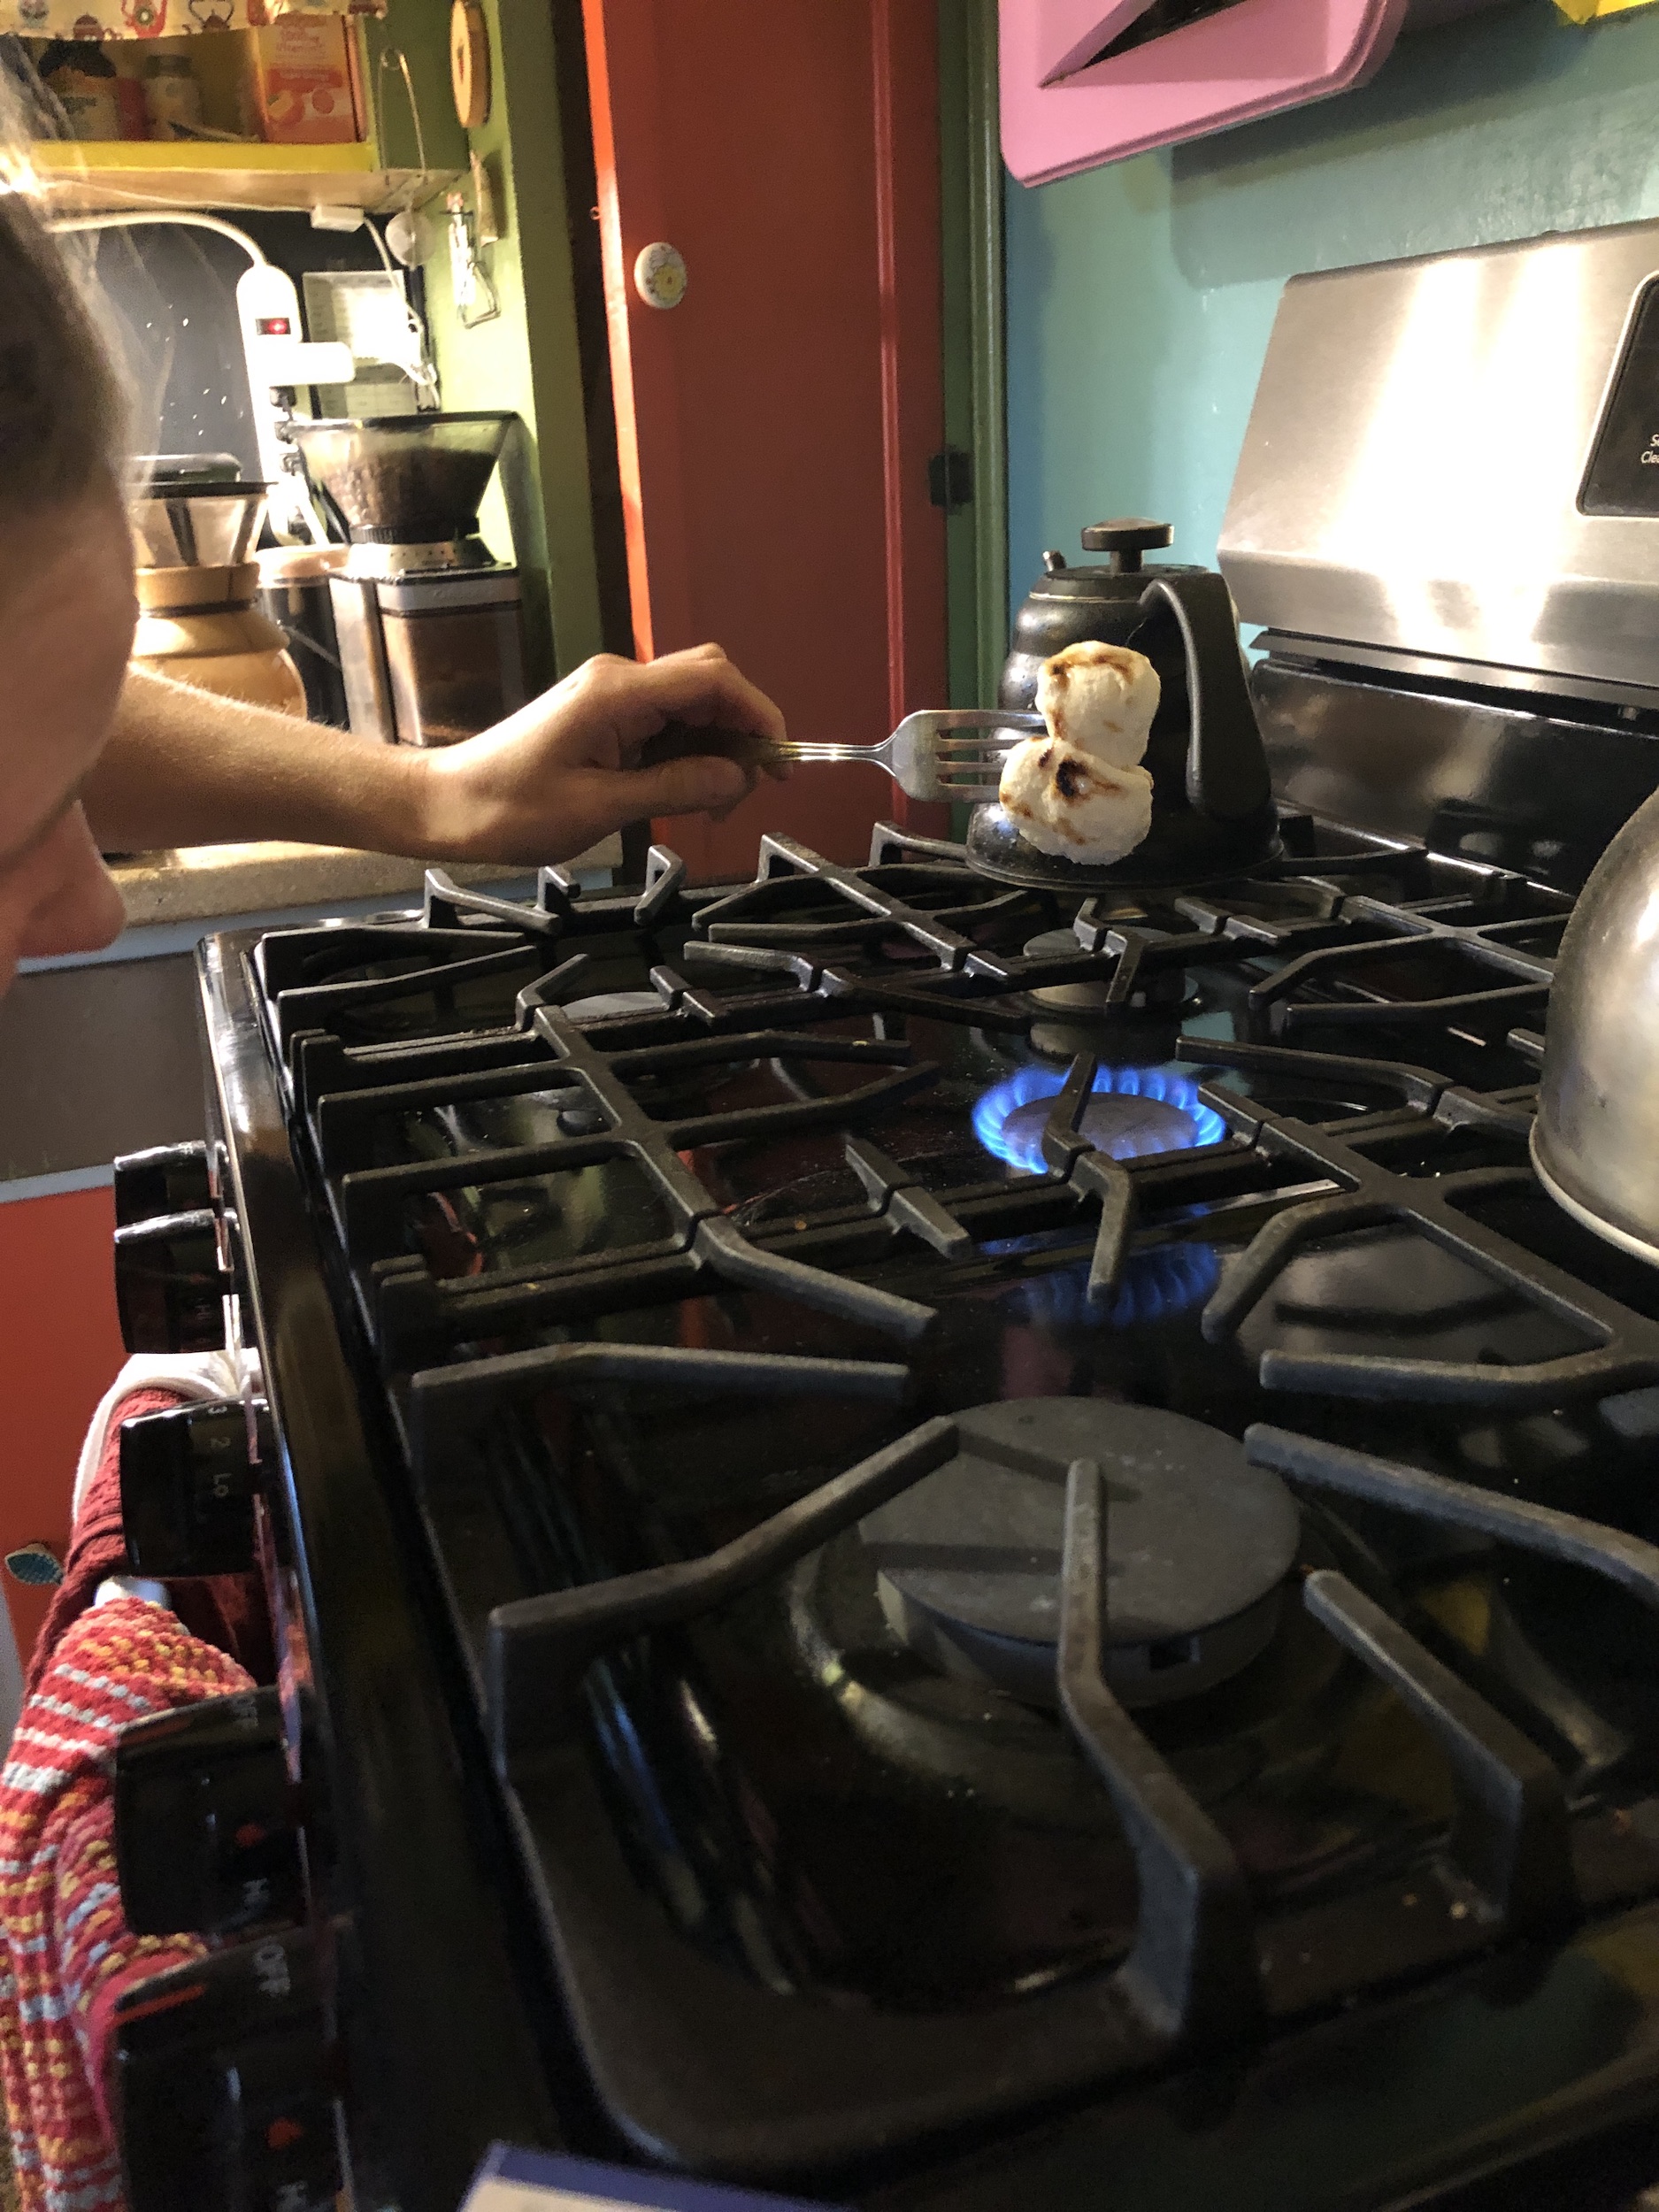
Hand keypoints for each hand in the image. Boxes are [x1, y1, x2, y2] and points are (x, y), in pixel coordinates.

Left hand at [416, 644, 788, 863]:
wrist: (447, 805)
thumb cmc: (508, 809)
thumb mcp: (599, 809)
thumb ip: (675, 788)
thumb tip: (738, 777)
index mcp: (617, 694)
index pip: (713, 680)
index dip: (759, 714)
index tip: (780, 764)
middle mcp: (619, 682)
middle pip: (711, 685)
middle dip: (743, 734)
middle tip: (741, 796)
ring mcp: (613, 697)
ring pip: (693, 706)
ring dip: (718, 750)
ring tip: (712, 806)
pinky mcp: (606, 717)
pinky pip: (667, 725)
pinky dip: (690, 756)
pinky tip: (686, 794)